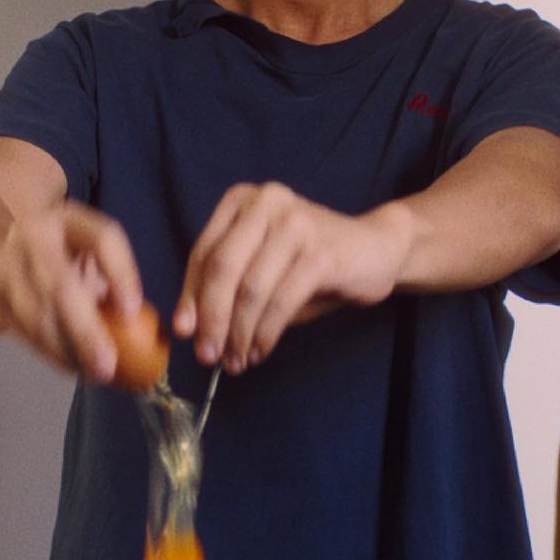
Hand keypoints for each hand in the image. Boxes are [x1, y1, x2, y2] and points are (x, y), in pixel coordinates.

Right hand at [0, 200, 143, 384]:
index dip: (121, 273)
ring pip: (39, 315)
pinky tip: (73, 367)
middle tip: (110, 365)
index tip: (133, 310)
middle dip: (88, 330)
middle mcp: (35, 233)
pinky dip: (51, 354)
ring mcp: (7, 261)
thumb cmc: (53, 267)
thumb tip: (157, 337)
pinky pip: (24, 331)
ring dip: (68, 350)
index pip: (103, 237)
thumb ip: (113, 291)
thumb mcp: (83, 264)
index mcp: (70, 219)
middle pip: (63, 284)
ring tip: (96, 373)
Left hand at [173, 183, 411, 371]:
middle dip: (211, 318)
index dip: (190, 296)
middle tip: (207, 354)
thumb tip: (190, 328)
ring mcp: (296, 224)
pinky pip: (281, 302)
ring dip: (240, 334)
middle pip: (223, 268)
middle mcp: (267, 203)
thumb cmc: (310, 260)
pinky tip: (261, 349)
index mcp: (242, 200)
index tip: (184, 332)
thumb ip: (225, 287)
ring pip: (251, 290)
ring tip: (237, 359)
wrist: (375, 248)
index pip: (204, 253)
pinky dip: (266, 333)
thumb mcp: (261, 265)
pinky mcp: (320, 253)